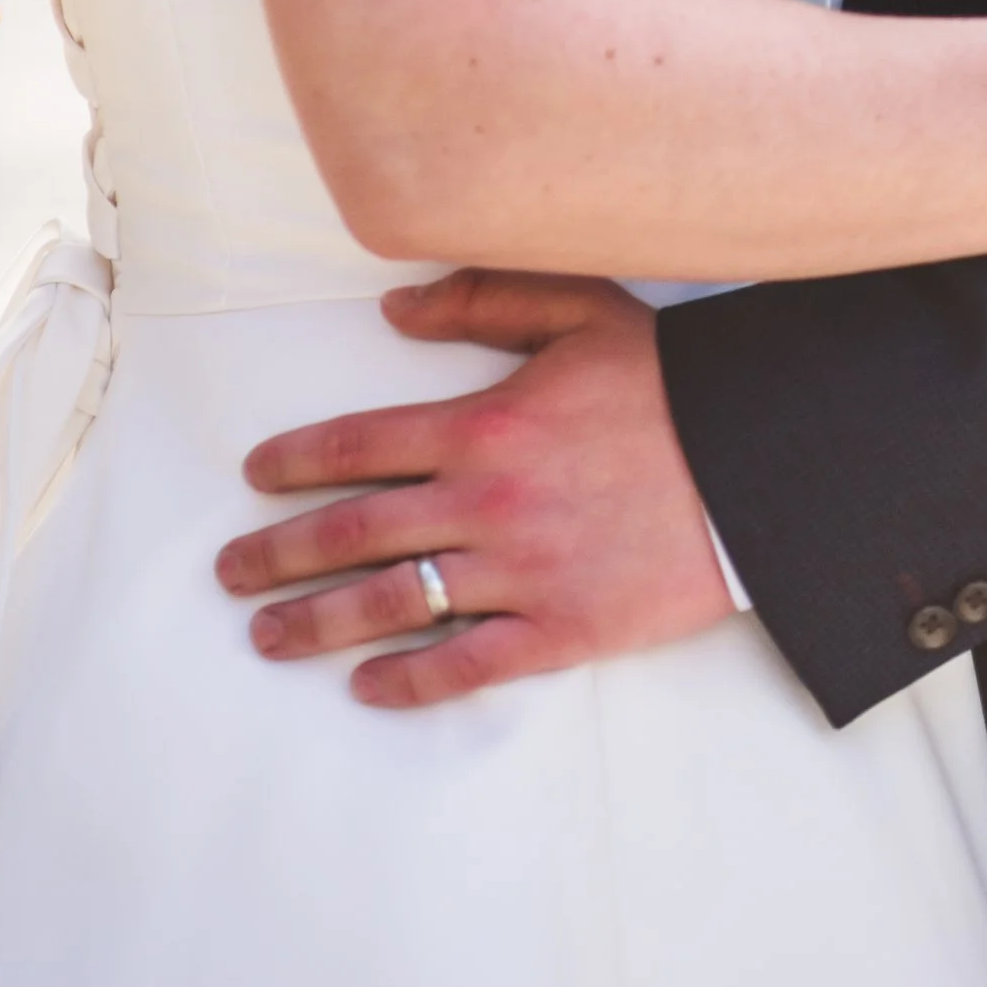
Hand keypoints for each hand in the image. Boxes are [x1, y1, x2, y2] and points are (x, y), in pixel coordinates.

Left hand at [214, 271, 733, 707]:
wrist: (755, 466)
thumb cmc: (668, 384)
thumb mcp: (580, 310)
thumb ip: (481, 299)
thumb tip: (394, 308)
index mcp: (484, 423)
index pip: (360, 445)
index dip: (296, 461)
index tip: (254, 478)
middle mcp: (486, 502)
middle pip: (354, 532)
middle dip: (279, 553)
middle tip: (231, 571)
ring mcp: (520, 573)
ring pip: (393, 604)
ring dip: (318, 622)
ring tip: (268, 634)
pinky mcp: (560, 630)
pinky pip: (467, 665)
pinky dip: (411, 682)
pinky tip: (369, 687)